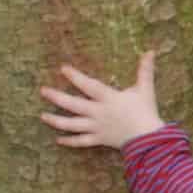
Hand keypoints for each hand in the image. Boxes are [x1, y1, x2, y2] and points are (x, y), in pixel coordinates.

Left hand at [40, 50, 165, 148]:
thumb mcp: (146, 89)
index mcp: (109, 98)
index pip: (88, 85)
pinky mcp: (99, 139)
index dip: (75, 77)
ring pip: (72, 124)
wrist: (148, 139)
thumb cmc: (146, 112)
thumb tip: (151, 51)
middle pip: (74, 105)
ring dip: (56, 121)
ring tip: (42, 116)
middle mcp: (99, 112)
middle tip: (43, 91)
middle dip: (57, 97)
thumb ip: (145, 70)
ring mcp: (97, 127)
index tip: (63, 69)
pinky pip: (81, 141)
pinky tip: (58, 140)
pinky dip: (70, 141)